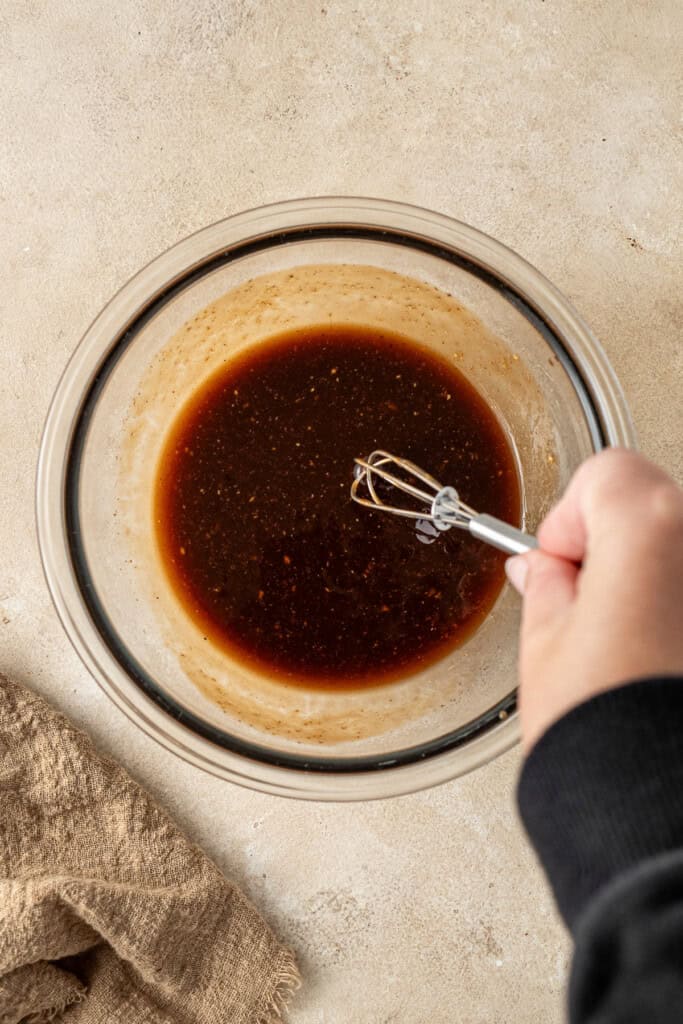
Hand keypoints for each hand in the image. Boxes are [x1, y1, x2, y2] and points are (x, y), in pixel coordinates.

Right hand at [506, 448, 682, 752]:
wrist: (661, 810)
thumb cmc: (604, 734)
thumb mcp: (547, 645)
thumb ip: (547, 587)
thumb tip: (543, 569)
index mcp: (651, 530)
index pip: (608, 474)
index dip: (571, 516)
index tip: (559, 564)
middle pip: (654, 506)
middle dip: (613, 544)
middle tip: (586, 605)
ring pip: (678, 554)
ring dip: (651, 579)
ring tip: (628, 642)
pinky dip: (672, 608)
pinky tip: (656, 654)